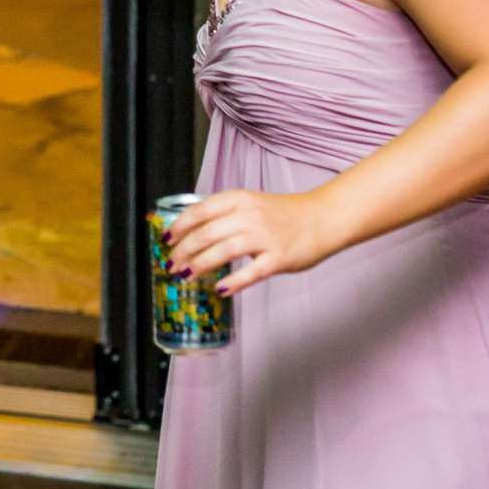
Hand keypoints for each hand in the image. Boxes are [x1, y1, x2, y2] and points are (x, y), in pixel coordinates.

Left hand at [160, 187, 341, 296]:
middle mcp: (249, 215)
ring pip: (223, 251)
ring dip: (199, 264)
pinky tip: (219, 289)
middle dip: (183, 250)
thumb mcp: (251, 203)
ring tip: (185, 275)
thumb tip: (192, 233)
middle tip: (170, 264)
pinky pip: (251, 272)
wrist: (323, 218)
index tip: (165, 239)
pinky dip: (233, 282)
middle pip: (206, 233)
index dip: (178, 226)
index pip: (200, 210)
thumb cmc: (285, 215)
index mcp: (239, 199)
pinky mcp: (278, 258)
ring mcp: (264, 237)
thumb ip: (225, 215)